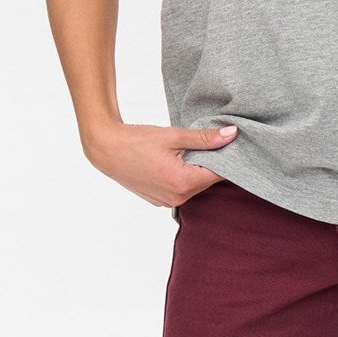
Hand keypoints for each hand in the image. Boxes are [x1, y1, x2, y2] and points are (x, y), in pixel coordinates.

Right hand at [83, 121, 238, 208]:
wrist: (106, 149)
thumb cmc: (137, 140)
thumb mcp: (173, 136)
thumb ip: (204, 138)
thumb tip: (231, 134)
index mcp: (182, 182)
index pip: (219, 174)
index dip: (225, 158)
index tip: (227, 143)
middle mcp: (177, 198)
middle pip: (207, 181)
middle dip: (210, 163)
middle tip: (206, 142)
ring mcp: (167, 202)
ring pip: (194, 186)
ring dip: (196, 170)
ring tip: (186, 151)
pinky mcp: (159, 201)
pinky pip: (181, 190)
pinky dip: (183, 177)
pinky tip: (174, 161)